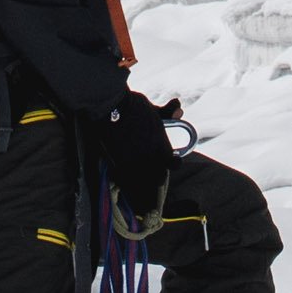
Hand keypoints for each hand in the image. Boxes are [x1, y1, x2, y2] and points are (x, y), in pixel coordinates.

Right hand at [96, 96, 179, 211]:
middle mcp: (150, 157)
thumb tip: (180, 110)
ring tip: (140, 187)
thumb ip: (168, 112)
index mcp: (161, 143)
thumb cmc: (133, 105)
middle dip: (157, 177)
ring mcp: (135, 162)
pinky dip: (125, 183)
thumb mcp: (153, 108)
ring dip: (142, 185)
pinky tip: (123, 182)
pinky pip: (125, 182)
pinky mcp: (119, 164)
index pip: (173, 165)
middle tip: (152, 176)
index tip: (170, 163)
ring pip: (143, 184)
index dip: (172, 165)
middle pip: (158, 178)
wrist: (111, 107)